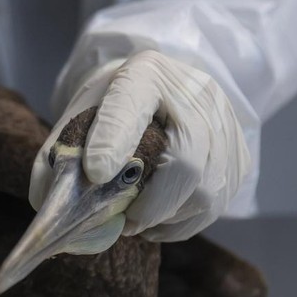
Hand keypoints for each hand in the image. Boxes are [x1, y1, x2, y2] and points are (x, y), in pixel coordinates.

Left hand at [30, 50, 249, 241]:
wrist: (159, 93)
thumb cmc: (110, 113)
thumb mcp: (76, 122)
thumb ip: (58, 160)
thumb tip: (57, 211)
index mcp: (144, 74)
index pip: (130, 103)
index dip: (113, 140)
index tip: (95, 174)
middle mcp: (195, 91)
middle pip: (186, 159)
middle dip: (152, 204)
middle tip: (125, 223)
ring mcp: (225, 122)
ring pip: (208, 190)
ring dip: (168, 218)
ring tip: (140, 221)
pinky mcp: (239, 153)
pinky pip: (218, 203)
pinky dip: (185, 223)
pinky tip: (162, 219)